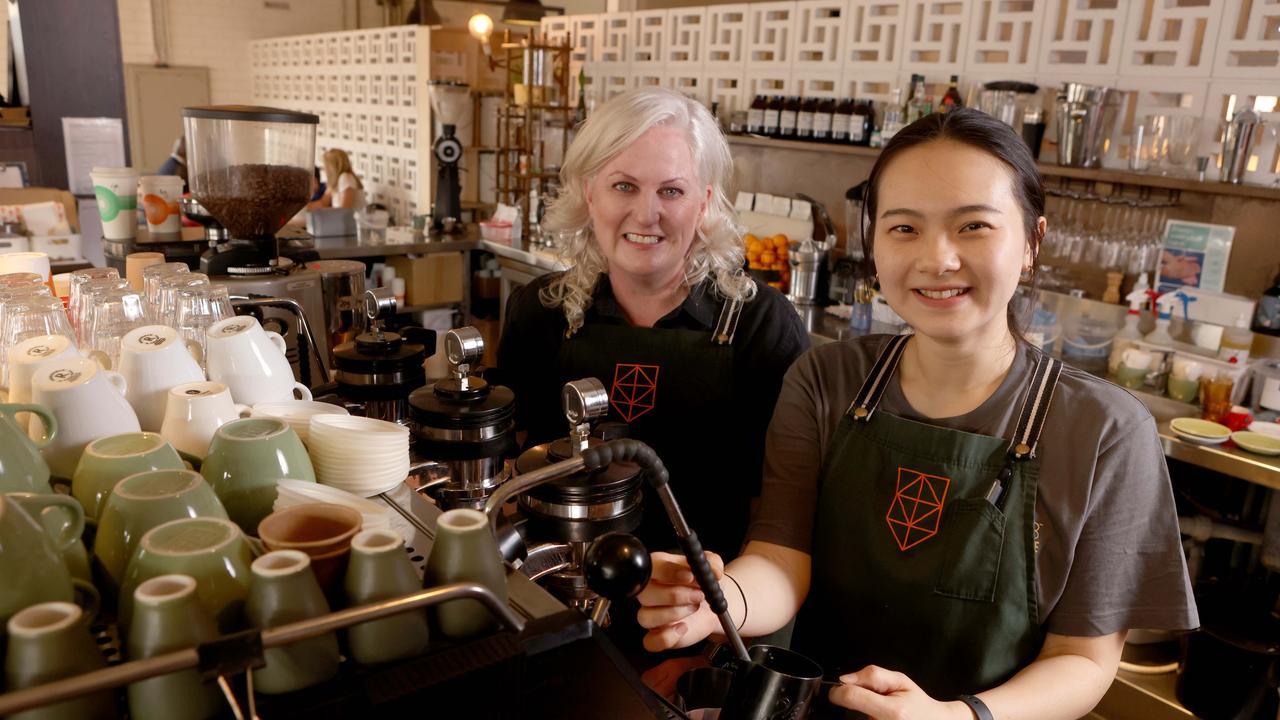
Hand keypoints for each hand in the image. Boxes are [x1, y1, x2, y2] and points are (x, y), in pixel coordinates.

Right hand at [635, 550, 723, 651]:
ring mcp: (651, 614)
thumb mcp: (711, 566)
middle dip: (675, 595)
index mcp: (658, 569)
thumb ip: (712, 564)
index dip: (669, 572)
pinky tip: (683, 628)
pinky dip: (667, 638)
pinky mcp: (657, 635)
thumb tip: (713, 570)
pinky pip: (650, 642)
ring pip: (646, 617)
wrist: (711, 604)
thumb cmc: (703, 583)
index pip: (652, 568)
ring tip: (694, 608)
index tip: (689, 576)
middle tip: (698, 594)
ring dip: (674, 614)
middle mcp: (650, 591)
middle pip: (645, 594)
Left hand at [828, 666, 969, 719]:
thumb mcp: (900, 681)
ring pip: (855, 719)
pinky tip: (879, 717)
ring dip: (861, 713)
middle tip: (871, 702)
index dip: (838, 691)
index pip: (851, 697)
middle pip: (850, 712)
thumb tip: (845, 679)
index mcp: (894, 711)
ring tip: (878, 712)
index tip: (838, 690)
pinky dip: (868, 717)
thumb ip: (872, 676)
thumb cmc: (918, 704)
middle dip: (855, 703)